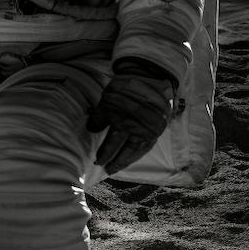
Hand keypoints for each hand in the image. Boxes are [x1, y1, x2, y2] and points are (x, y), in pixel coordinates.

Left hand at [86, 58, 175, 174]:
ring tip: (117, 167)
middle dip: (116, 161)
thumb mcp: (107, 101)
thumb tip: (90, 129)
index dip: (104, 153)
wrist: (148, 80)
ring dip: (127, 160)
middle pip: (126, 150)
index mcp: (124, 121)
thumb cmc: (124, 90)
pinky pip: (147, 146)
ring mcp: (149, 130)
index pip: (112, 143)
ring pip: (137, 151)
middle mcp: (138, 128)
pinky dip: (138, 153)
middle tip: (107, 169)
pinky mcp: (157, 129)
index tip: (97, 161)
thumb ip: (99, 117)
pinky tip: (132, 157)